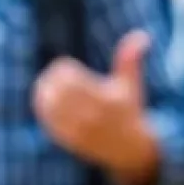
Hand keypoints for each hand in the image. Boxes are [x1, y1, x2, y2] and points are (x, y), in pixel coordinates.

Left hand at [32, 30, 157, 184]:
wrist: (127, 150)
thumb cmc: (128, 110)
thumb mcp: (130, 85)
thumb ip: (130, 59)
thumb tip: (141, 34)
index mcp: (105, 100)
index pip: (70, 77)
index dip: (64, 68)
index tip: (67, 67)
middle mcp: (91, 117)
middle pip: (57, 90)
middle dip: (53, 78)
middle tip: (57, 75)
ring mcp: (78, 129)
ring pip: (49, 104)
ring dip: (45, 91)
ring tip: (47, 84)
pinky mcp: (67, 138)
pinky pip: (46, 118)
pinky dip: (43, 106)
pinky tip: (46, 99)